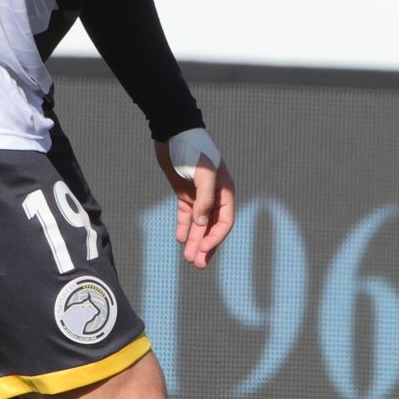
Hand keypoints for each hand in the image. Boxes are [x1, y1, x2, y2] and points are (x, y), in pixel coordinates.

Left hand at [156, 141, 236, 268]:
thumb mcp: (202, 173)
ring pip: (198, 224)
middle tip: (197, 264)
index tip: (203, 249)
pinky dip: (184, 227)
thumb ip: (204, 199)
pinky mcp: (184, 192)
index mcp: (224, 191)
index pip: (225, 222)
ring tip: (188, 259)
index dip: (215, 238)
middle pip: (212, 227)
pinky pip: (186, 215)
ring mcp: (199, 195)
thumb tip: (201, 223)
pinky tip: (180, 239)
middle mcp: (214, 195)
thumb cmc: (192, 150)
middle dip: (205, 246)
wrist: (173, 133)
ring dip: (194, 241)